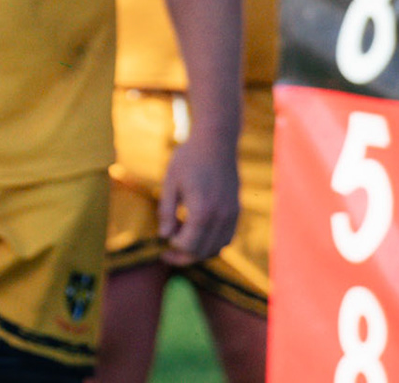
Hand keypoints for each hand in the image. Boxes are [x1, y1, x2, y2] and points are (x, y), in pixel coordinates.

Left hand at [159, 135, 239, 264]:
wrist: (216, 142)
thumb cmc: (188, 159)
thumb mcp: (170, 182)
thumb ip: (167, 211)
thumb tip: (164, 236)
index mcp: (203, 210)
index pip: (189, 244)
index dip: (173, 247)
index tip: (161, 243)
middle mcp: (221, 216)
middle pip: (204, 250)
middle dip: (184, 256)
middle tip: (166, 254)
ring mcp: (232, 215)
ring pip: (218, 247)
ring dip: (199, 251)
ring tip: (180, 241)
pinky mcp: (237, 211)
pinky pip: (227, 237)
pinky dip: (212, 243)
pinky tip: (196, 234)